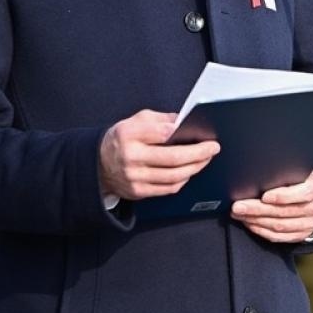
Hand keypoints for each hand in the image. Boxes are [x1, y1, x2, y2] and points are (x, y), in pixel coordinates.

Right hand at [99, 110, 219, 200]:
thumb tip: (185, 122)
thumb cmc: (122, 139)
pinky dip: (183, 180)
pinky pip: (168, 189)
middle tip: (213, 148)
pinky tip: (189, 171)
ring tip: (205, 159)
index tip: (203, 134)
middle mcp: (130, 157)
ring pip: (174, 176)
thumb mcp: (135, 120)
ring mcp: (134, 177)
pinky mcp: (138, 192)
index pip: (162, 133)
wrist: (98, 164)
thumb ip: (160, 120)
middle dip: (198, 153)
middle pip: (173, 158)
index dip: (184, 133)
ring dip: (195, 168)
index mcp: (128, 134)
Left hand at [231, 169, 312, 243]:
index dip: (283, 196)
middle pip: (285, 212)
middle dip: (258, 209)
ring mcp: (310, 224)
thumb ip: (287, 172)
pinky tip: (248, 223)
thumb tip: (260, 173)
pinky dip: (260, 230)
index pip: (304, 193)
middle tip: (238, 206)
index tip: (264, 196)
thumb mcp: (301, 170)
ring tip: (238, 214)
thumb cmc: (303, 178)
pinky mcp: (300, 236)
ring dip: (255, 221)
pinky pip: (278, 237)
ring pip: (279, 226)